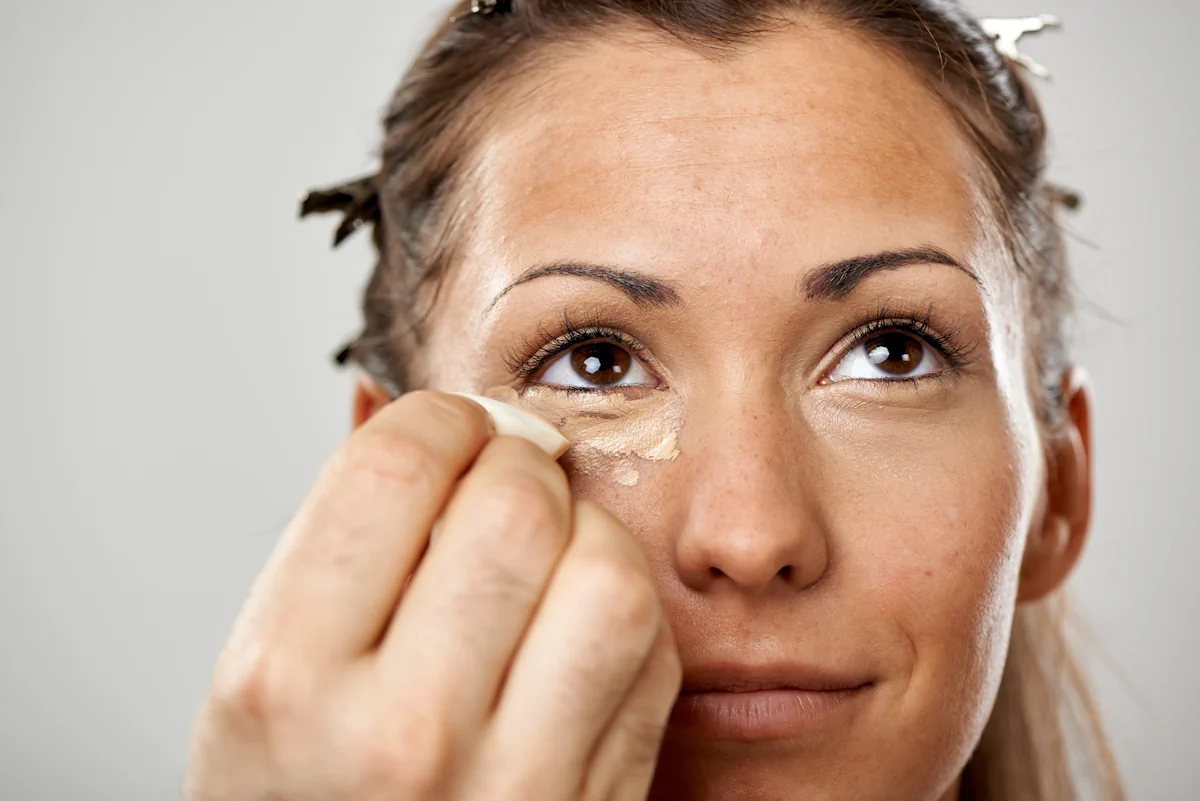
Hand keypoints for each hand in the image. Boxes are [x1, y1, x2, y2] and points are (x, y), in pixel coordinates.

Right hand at [183, 390, 681, 800]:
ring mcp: (514, 784)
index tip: (449, 428)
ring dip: (588, 533)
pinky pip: (652, 659)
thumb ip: (331, 542)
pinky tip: (575, 625)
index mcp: (287, 680)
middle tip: (506, 474)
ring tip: (549, 549)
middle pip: (517, 506)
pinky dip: (625, 613)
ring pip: (611, 574)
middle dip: (519, 460)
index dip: (439, 418)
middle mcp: (401, 736)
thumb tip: (407, 406)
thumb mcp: (263, 680)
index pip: (397, 468)